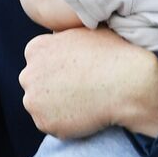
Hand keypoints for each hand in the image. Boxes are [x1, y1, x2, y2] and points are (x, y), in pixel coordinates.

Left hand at [19, 28, 157, 138]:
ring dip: (56, 107)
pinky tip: (85, 114)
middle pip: (35, 84)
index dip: (57, 68)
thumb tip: (64, 35)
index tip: (74, 72)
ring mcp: (34, 101)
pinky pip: (52, 125)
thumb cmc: (113, 54)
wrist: (128, 84)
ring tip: (84, 102)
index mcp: (36, 48)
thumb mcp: (86, 32)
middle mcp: (29, 74)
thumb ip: (66, 36)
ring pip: (41, 106)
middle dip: (51, 87)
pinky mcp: (45, 123)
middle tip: (79, 89)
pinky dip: (65, 124)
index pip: (38, 61)